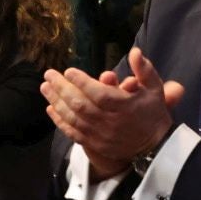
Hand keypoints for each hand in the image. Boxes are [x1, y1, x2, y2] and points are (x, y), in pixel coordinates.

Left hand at [42, 47, 183, 177]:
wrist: (154, 147)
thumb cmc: (152, 113)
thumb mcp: (155, 89)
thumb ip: (144, 70)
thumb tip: (135, 52)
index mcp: (125, 107)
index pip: (100, 94)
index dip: (82, 82)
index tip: (69, 71)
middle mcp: (111, 122)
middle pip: (81, 105)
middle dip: (62, 88)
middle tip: (49, 75)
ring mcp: (101, 135)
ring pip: (74, 119)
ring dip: (57, 102)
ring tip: (45, 88)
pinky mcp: (95, 145)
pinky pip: (73, 133)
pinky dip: (60, 121)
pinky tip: (50, 109)